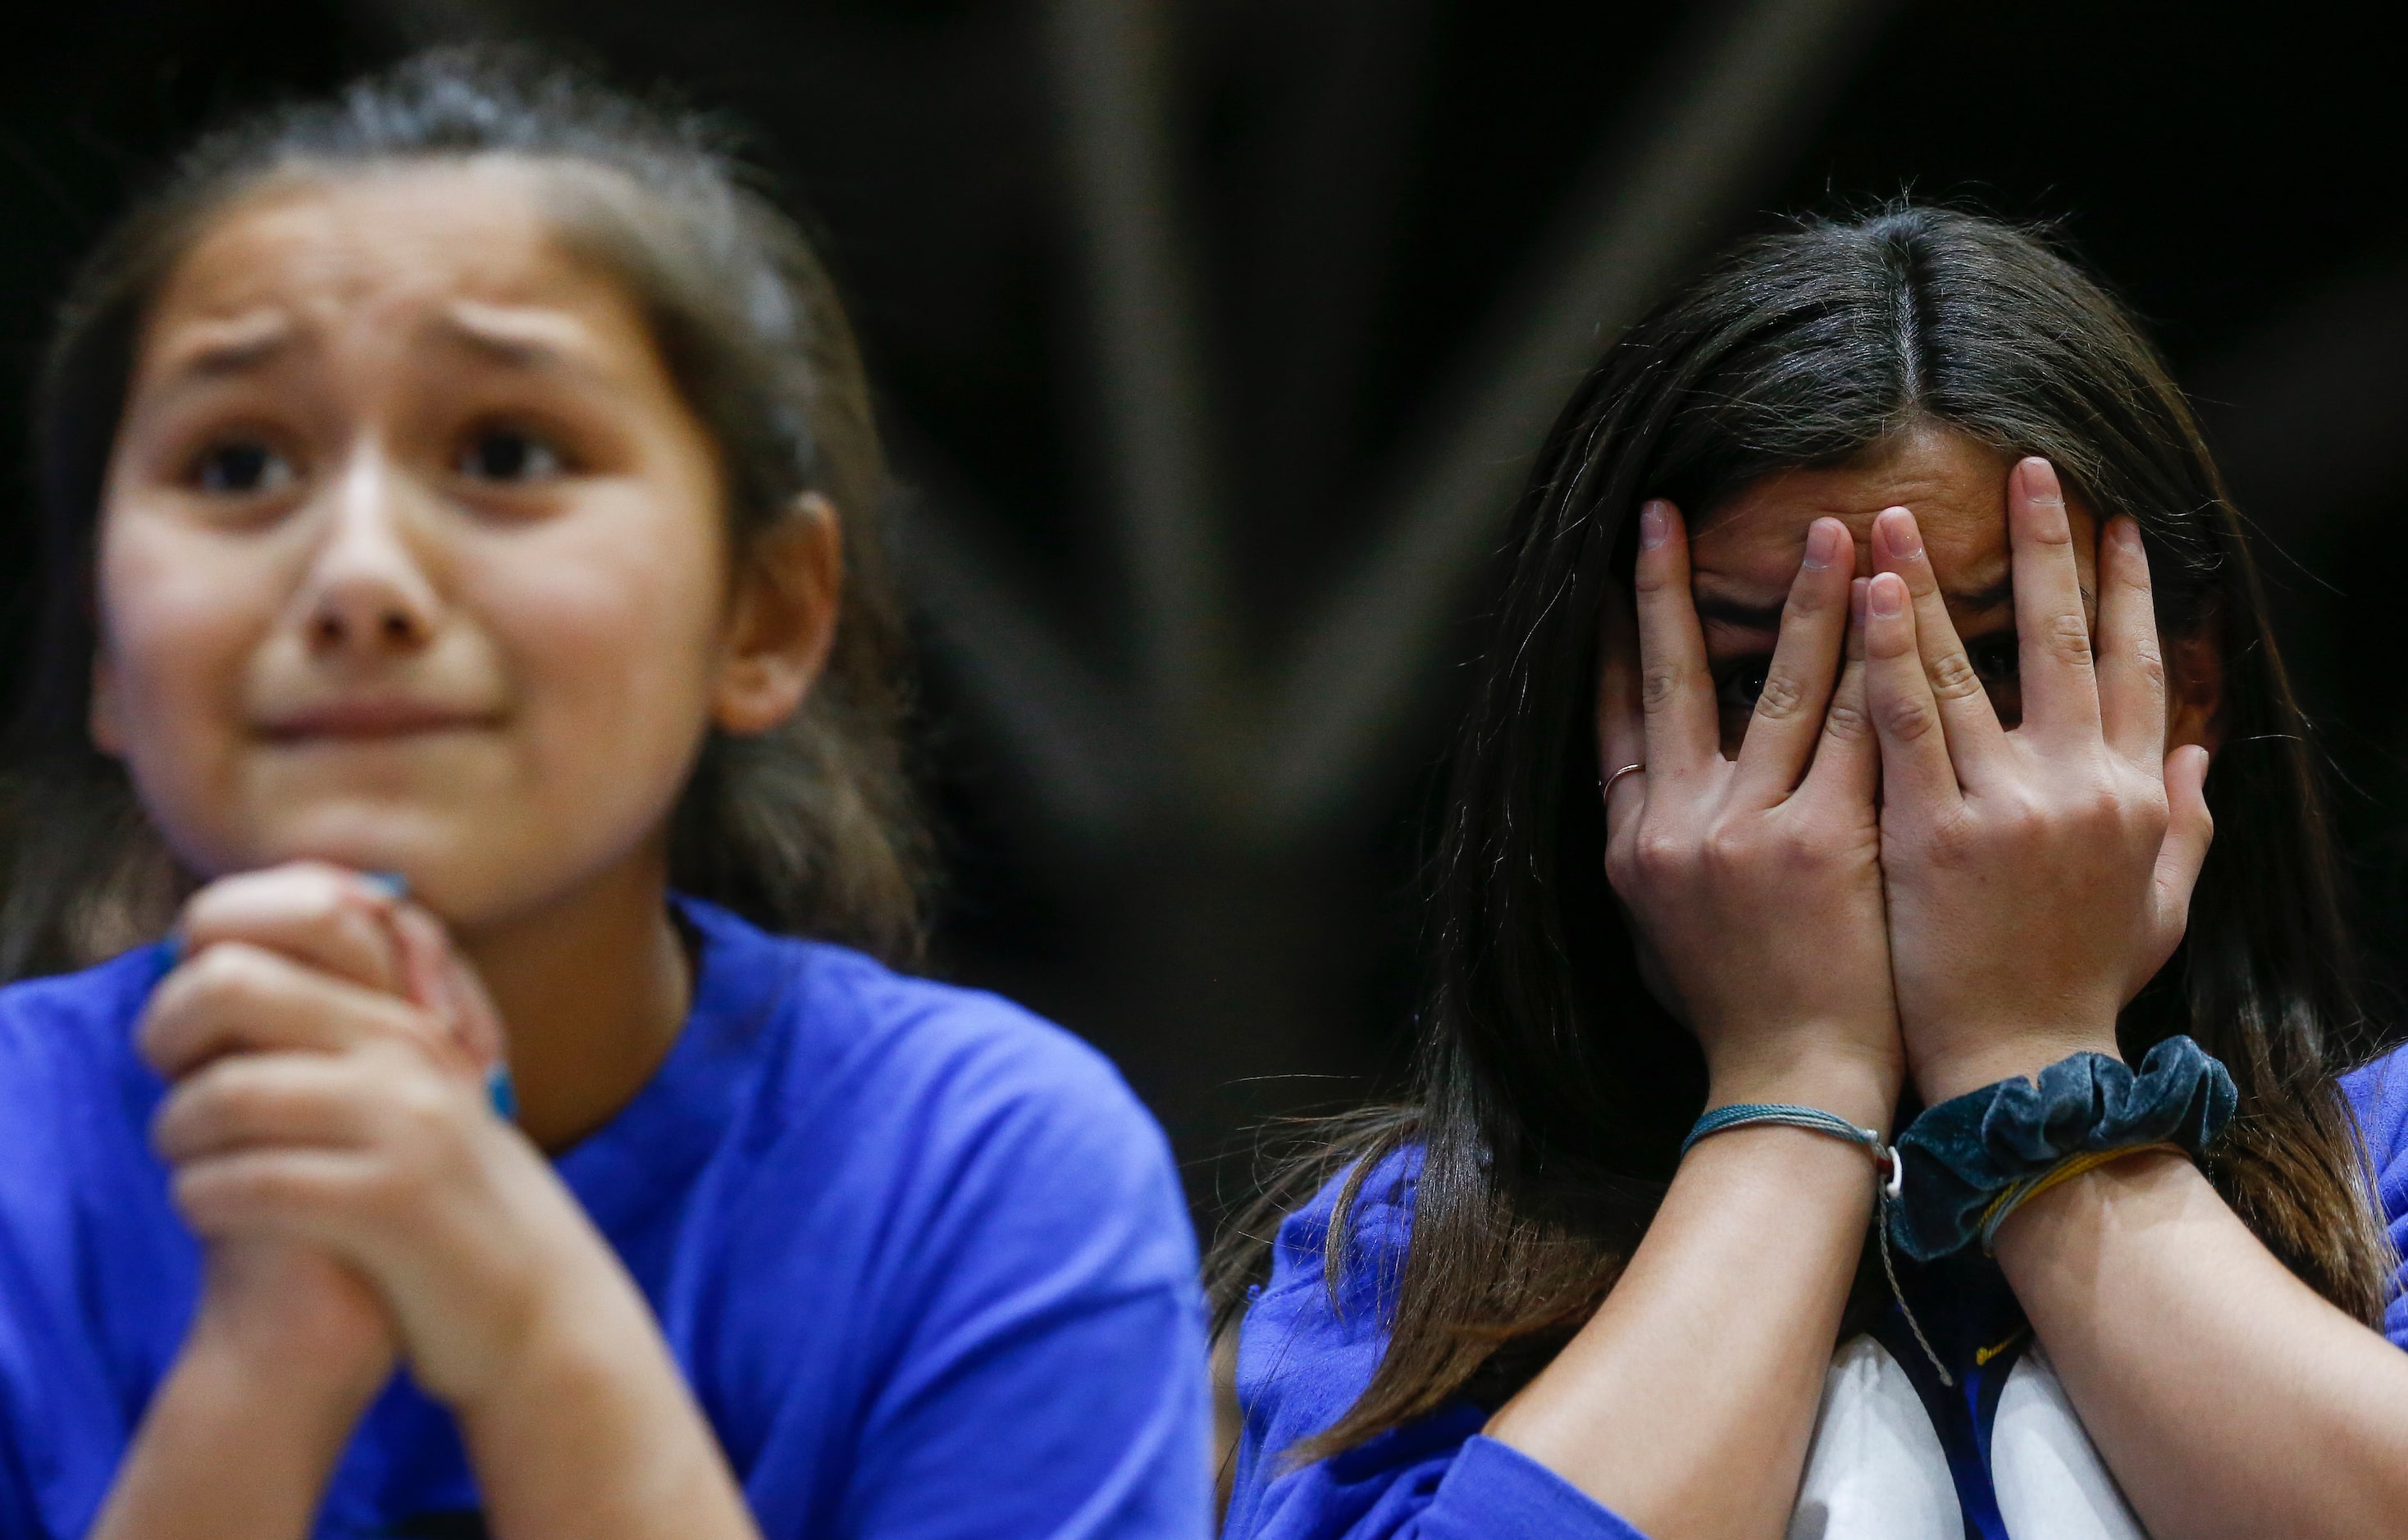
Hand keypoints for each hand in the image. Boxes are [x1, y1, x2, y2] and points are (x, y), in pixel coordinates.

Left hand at [144, 862, 627, 1411]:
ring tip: (187, 1167)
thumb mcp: (413, 1104)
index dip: (189, 994)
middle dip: (171, 1039)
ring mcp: (404, 1124)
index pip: (269, 945)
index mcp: (403, 1019)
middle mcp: (406, 1052)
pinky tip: (208, 1214)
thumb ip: (346, 1046)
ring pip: (228, 1093)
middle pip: (232, 988)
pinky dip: (202, 1198)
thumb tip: (228, 991)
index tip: (178, 1053)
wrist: (537, 1307)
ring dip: (178, 1136)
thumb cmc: (447, 1210)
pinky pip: (250, 1182)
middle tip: (169, 1105)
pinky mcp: (389, 1204)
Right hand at [1599, 503, 1898, 1123]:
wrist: (1794, 1084)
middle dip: (1668, 590)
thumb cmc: (1737, 1013)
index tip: (1611, 577)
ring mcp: (1750, 834)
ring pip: (1780, 689)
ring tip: (1833, 528)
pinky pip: (1858, 733)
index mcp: (1638, 845)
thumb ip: (1661, 851)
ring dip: (1806, 601)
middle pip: (1672, 682)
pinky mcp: (1825, 845)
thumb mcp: (1659, 932)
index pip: (1615, 719)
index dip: (1612, 642)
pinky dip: (1879, 667)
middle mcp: (1680, 828)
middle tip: (1664, 514)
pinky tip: (1901, 609)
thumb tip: (1654, 784)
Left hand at [1861, 459, 2212, 1102]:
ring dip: (1933, 582)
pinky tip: (1867, 594)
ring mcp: (2005, 807)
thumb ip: (2183, 822)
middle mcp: (2078, 787)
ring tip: (1896, 514)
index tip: (2114, 522)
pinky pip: (1904, 724)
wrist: (2021, 1072)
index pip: (2134, 667)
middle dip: (2049, 549)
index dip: (2126, 590)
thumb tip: (2198, 748)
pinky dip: (1888, 653)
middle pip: (2065, 643)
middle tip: (2029, 470)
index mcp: (2131, 796)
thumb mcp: (2155, 906)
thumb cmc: (2078, 992)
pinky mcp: (1934, 834)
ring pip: (1969, 668)